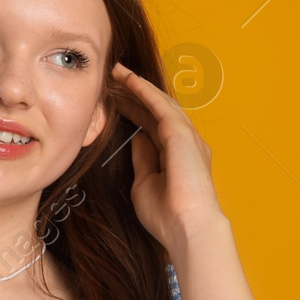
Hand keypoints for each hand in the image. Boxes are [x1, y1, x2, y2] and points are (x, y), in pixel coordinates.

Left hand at [109, 62, 225, 251]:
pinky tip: (129, 80)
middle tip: (113, 77)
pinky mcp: (181, 135)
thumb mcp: (145, 182)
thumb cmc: (166, 214)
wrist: (186, 227)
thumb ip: (143, 158)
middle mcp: (183, 142)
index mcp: (174, 154)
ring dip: (138, 86)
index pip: (151, 124)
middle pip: (155, 110)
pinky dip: (144, 91)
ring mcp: (186, 137)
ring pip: (159, 103)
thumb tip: (137, 137)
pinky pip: (160, 106)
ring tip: (117, 72)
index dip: (133, 109)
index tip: (114, 99)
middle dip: (135, 93)